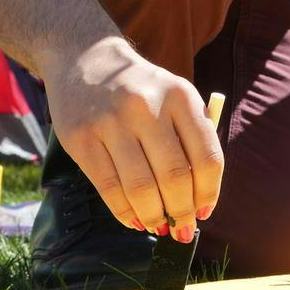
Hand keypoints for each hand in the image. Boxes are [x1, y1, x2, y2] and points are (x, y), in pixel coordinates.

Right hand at [40, 35, 223, 241]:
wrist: (86, 61)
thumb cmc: (143, 89)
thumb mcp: (175, 97)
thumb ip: (191, 137)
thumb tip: (199, 198)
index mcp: (181, 96)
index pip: (206, 155)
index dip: (209, 191)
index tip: (206, 211)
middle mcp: (147, 107)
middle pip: (174, 176)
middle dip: (182, 211)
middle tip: (184, 229)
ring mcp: (111, 122)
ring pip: (140, 187)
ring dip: (154, 217)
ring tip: (161, 227)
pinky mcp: (81, 139)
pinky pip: (108, 187)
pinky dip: (125, 212)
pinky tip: (136, 220)